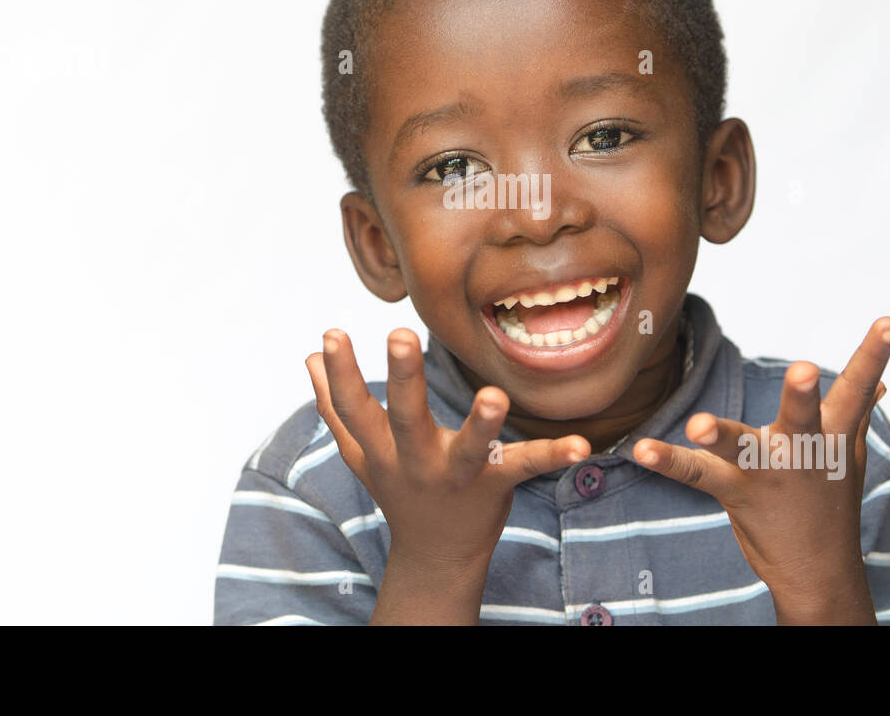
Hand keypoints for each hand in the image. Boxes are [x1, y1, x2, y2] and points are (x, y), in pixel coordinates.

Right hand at [306, 328, 590, 573]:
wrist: (435, 556)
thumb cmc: (400, 489)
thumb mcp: (361, 452)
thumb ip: (334, 405)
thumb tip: (309, 358)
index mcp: (381, 448)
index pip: (353, 407)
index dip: (342, 372)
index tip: (333, 333)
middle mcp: (415, 460)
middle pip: (405, 418)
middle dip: (403, 378)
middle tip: (400, 335)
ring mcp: (456, 474)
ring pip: (469, 448)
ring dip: (481, 424)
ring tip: (493, 396)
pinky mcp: (496, 484)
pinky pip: (526, 466)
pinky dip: (554, 456)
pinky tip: (580, 445)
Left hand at [632, 317, 889, 621]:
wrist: (818, 570)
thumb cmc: (831, 501)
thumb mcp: (850, 455)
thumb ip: (860, 411)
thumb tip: (884, 383)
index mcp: (832, 434)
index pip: (857, 389)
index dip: (874, 354)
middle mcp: (802, 450)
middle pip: (802, 416)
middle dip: (803, 394)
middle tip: (804, 369)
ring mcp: (768, 473)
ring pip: (742, 448)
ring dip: (720, 435)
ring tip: (698, 424)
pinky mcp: (735, 492)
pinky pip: (695, 474)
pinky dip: (667, 461)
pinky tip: (641, 449)